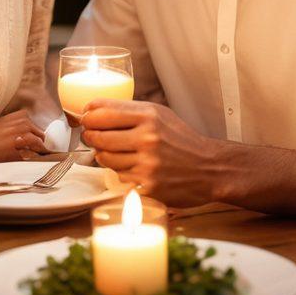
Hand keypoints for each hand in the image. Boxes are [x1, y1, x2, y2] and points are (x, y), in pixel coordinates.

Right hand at [0, 110, 45, 171]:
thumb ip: (9, 124)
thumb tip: (26, 128)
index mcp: (5, 119)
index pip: (25, 116)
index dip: (32, 125)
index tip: (34, 132)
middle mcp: (9, 126)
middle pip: (32, 127)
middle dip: (39, 135)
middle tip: (41, 144)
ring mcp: (11, 138)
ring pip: (34, 138)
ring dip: (40, 145)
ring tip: (41, 151)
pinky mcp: (12, 151)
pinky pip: (29, 151)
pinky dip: (34, 154)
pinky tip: (34, 158)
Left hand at [80, 100, 221, 206]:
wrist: (209, 167)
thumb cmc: (182, 139)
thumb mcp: (160, 114)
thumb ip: (130, 111)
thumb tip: (95, 110)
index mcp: (149, 115)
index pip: (103, 111)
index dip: (88, 114)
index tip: (86, 116)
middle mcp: (147, 137)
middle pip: (98, 135)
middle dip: (90, 135)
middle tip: (90, 135)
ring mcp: (147, 163)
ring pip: (105, 157)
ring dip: (102, 154)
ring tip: (111, 150)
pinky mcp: (147, 184)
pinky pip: (119, 176)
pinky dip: (120, 171)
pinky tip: (129, 166)